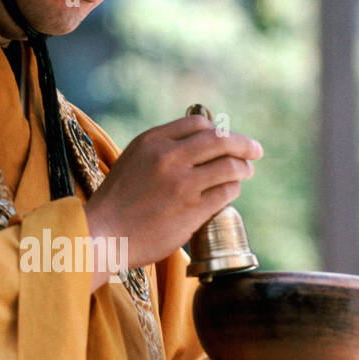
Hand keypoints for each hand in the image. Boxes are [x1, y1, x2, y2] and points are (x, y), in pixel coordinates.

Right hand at [84, 114, 262, 291]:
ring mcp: (182, 184)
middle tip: (255, 150)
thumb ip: (162, 149)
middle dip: (244, 144)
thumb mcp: (133, 160)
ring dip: (243, 168)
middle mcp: (169, 158)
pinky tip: (229, 192)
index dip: (217, 130)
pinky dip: (232, 190)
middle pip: (221, 140)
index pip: (199, 124)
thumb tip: (199, 140)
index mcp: (152, 141)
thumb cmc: (117, 201)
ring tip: (245, 172)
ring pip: (230, 166)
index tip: (227, 138)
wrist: (103, 235)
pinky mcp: (192, 210)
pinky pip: (226, 192)